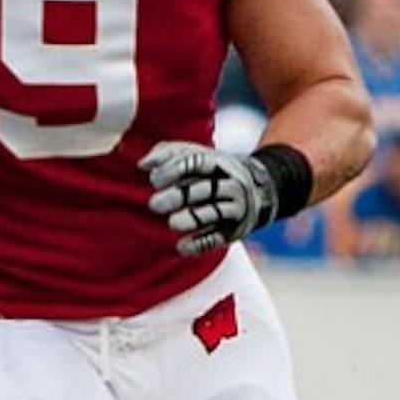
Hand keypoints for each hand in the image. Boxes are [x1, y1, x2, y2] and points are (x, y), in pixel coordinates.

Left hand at [140, 140, 279, 256]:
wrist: (257, 190)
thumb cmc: (210, 171)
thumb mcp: (193, 154)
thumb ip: (166, 153)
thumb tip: (143, 165)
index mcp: (218, 163)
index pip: (197, 162)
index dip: (174, 169)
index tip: (153, 180)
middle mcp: (230, 184)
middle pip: (205, 189)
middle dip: (179, 196)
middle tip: (154, 205)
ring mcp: (235, 207)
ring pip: (214, 212)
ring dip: (192, 218)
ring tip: (172, 223)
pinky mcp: (234, 230)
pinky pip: (217, 238)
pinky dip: (200, 243)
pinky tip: (181, 247)